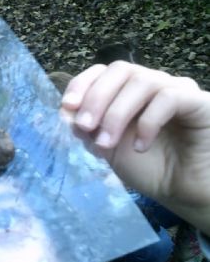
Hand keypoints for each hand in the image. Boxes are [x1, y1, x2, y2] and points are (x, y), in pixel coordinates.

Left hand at [61, 62, 209, 232]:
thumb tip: (65, 112)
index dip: (81, 84)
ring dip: (116, 113)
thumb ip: (88, 130)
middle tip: (85, 127)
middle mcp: (151, 85)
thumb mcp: (108, 150)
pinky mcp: (199, 102)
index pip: (102, 72)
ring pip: (141, 81)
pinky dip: (147, 121)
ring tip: (106, 143)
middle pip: (119, 70)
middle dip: (96, 98)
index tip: (67, 107)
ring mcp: (176, 90)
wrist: (183, 191)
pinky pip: (169, 97)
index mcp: (127, 92)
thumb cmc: (148, 168)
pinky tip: (140, 146)